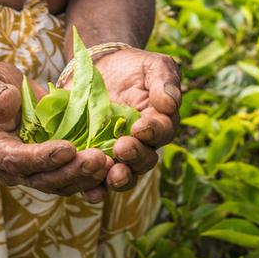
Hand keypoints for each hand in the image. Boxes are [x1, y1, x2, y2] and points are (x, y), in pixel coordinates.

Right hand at [0, 62, 112, 202]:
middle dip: (71, 171)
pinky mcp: (49, 167)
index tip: (68, 148)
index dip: (42, 157)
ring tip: (108, 164)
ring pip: (60, 183)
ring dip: (85, 177)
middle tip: (98, 160)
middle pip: (41, 179)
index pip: (15, 160)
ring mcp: (31, 171)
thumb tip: (4, 103)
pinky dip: (90, 177)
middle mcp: (9, 168)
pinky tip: (112, 168)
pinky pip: (70, 178)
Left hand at [93, 48, 181, 190]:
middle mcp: (142, 145)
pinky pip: (96, 180)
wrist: (101, 67)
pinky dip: (94, 189)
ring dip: (118, 179)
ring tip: (111, 175)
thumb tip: (170, 103)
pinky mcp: (93, 159)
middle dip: (135, 157)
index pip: (163, 132)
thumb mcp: (154, 65)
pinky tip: (88, 191)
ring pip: (124, 176)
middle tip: (122, 148)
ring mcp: (117, 155)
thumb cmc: (134, 67)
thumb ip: (164, 81)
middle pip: (145, 160)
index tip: (141, 127)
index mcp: (160, 124)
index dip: (154, 132)